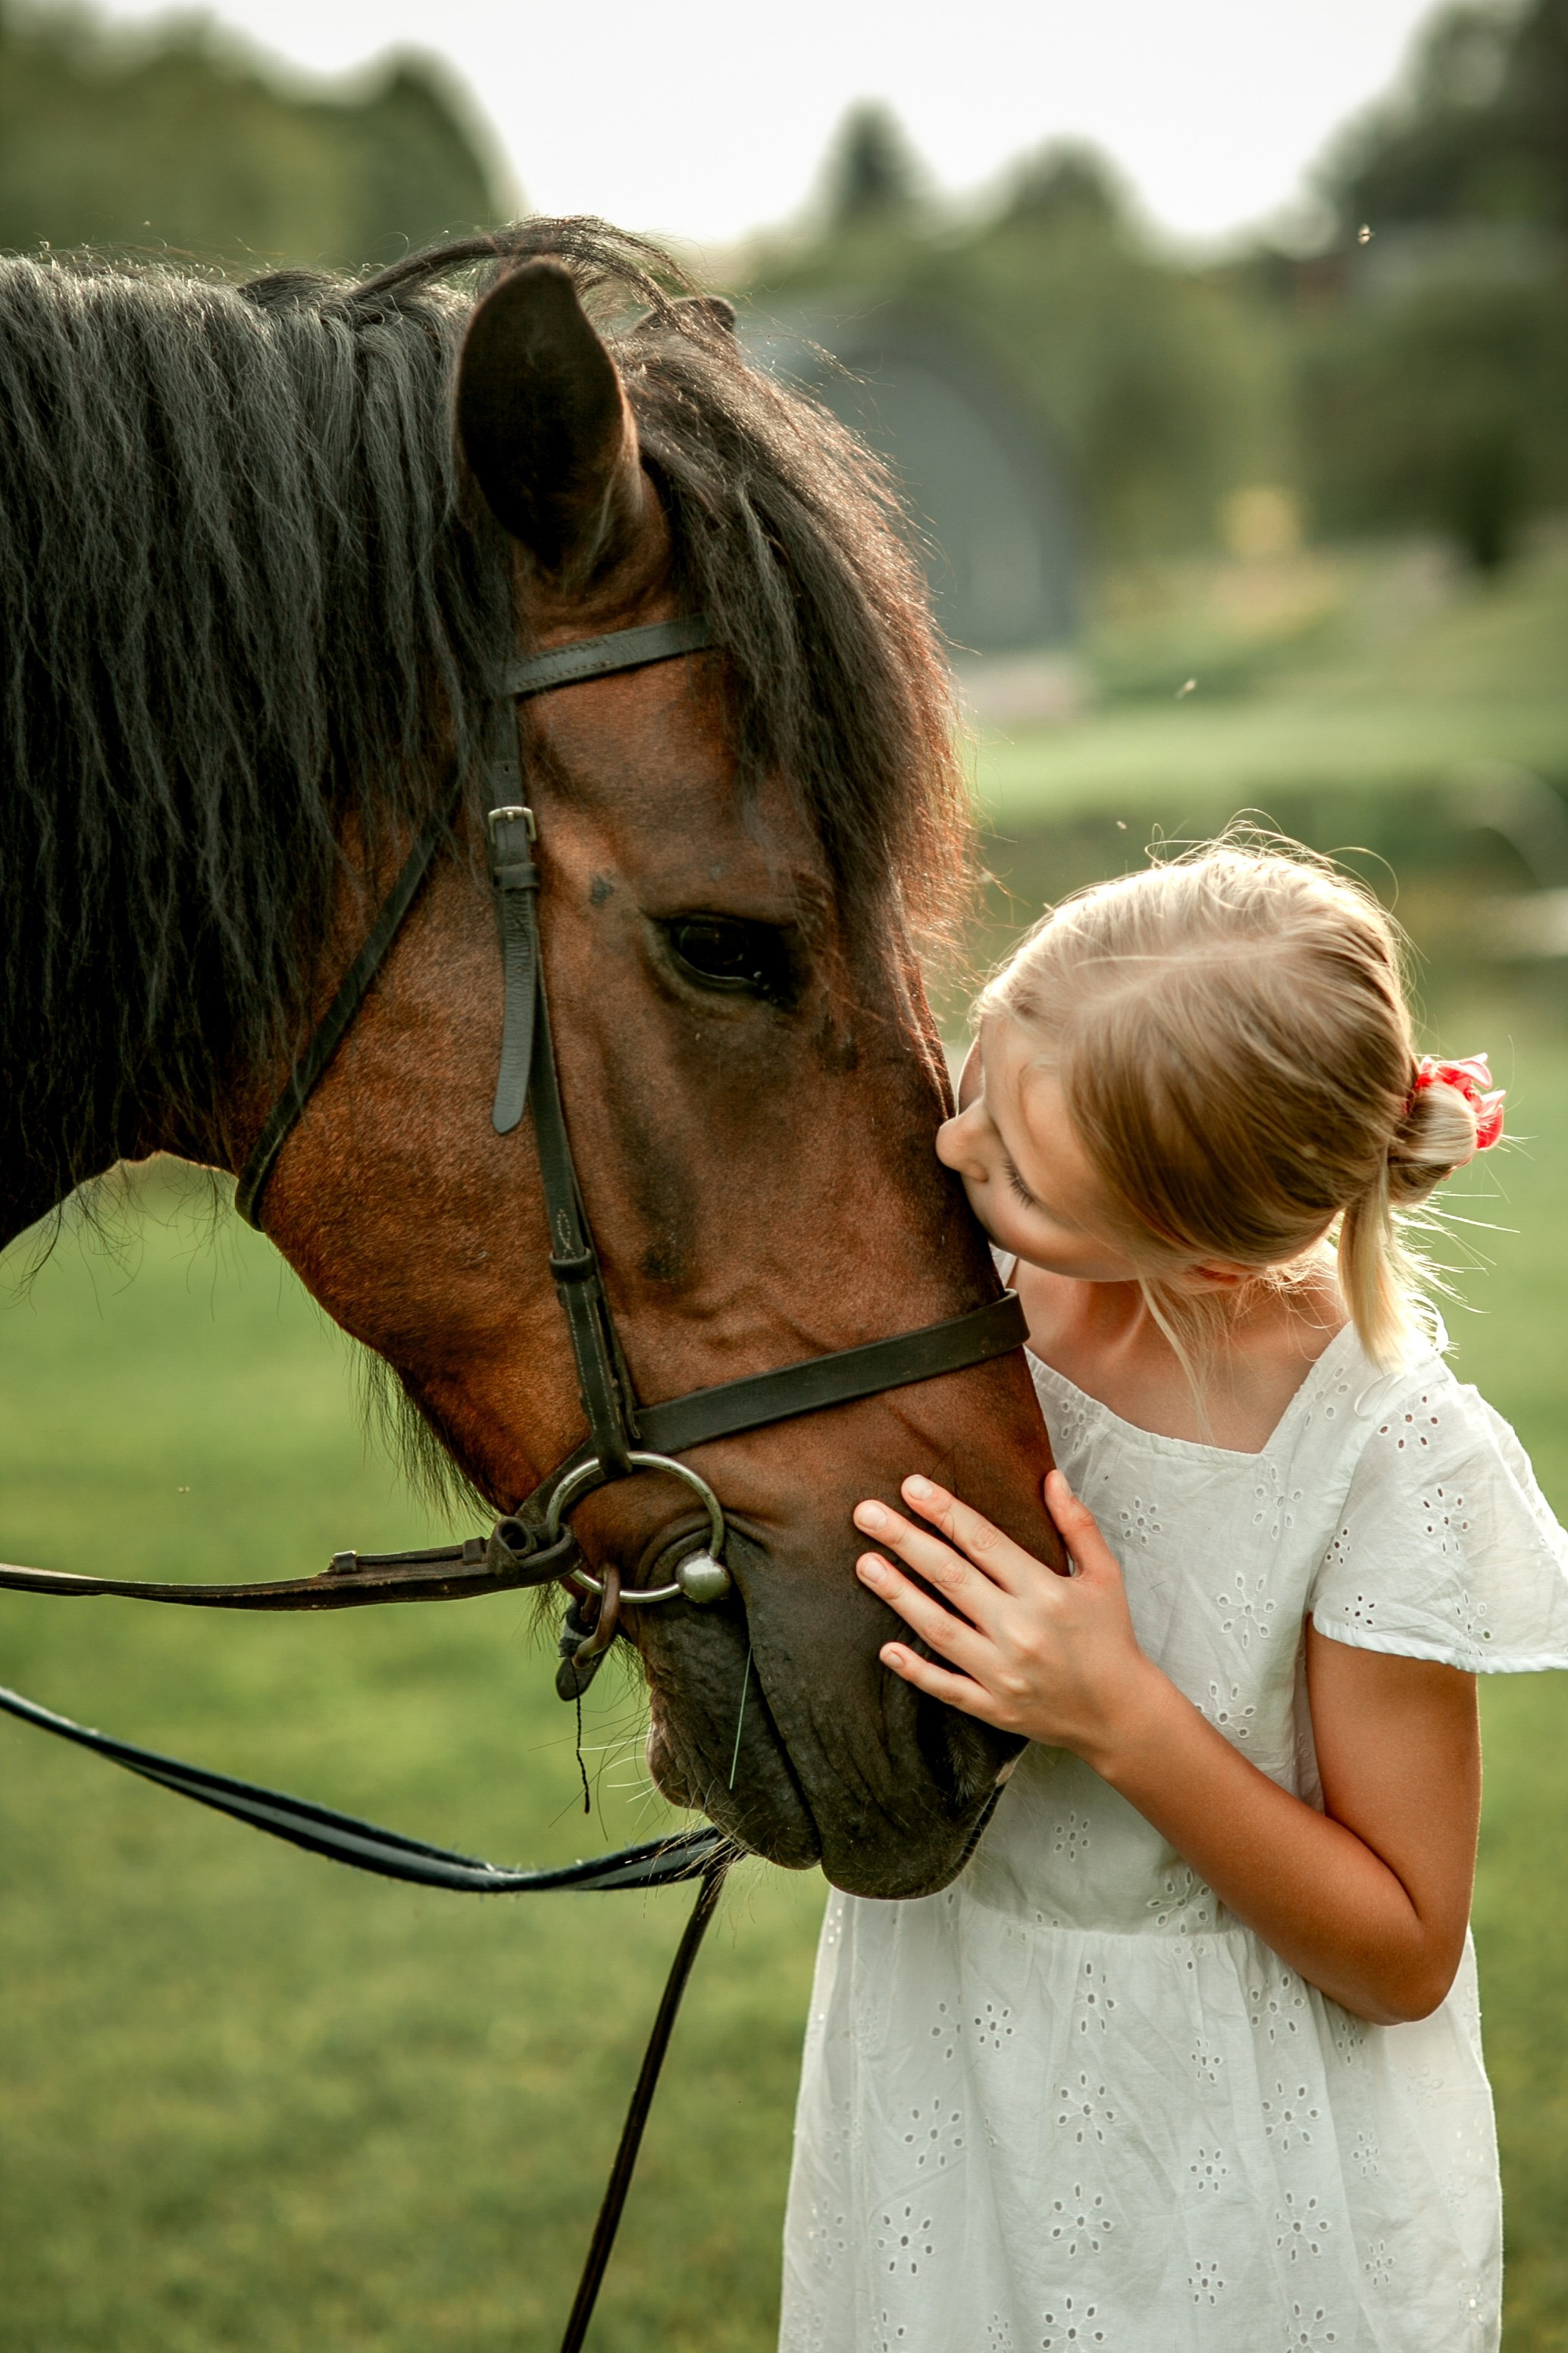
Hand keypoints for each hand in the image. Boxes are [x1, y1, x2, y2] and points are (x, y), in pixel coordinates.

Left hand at [853, 1469, 1165, 1765]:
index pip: (983, 1541)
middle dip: (904, 1541)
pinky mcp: (993, 1707)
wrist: (1121, 1713)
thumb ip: (1076, 1524)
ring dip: (898, 1595)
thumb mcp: (1104, 1575)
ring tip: (865, 1564)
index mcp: (1045, 1592)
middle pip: (950, 1576)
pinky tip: (886, 1648)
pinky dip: (915, 1670)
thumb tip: (1051, 1477)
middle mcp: (1020, 1630)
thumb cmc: (1110, 1637)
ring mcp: (1003, 1672)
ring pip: (938, 1628)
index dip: (944, 1511)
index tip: (911, 1487)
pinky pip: (945, 1687)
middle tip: (866, 1513)